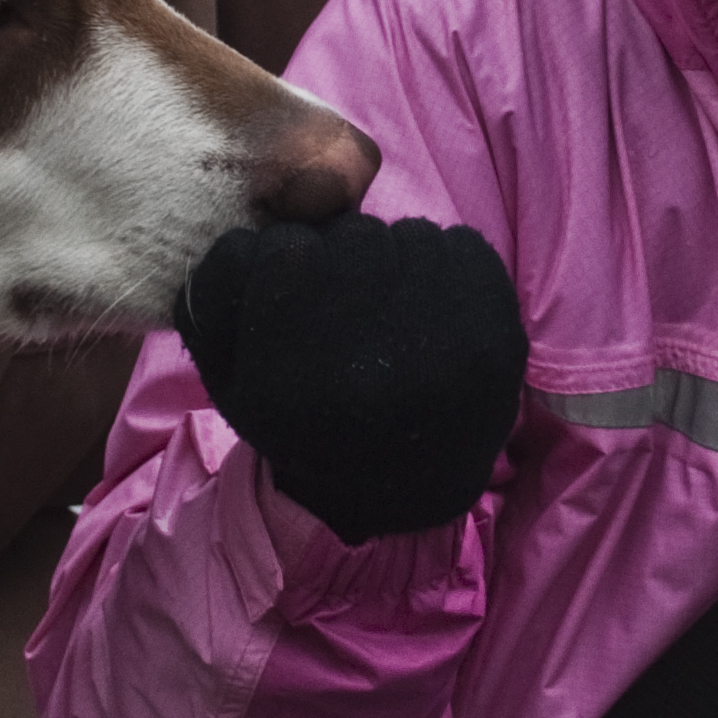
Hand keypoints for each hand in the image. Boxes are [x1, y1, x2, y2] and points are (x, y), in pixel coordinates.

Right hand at [179, 214, 527, 542]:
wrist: (403, 485)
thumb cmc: (304, 423)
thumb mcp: (229, 379)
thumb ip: (215, 298)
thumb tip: (242, 232)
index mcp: (303, 376)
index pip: (286, 249)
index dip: (285, 263)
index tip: (294, 297)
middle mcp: (381, 361)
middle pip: (354, 237)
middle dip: (343, 261)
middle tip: (348, 307)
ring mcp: (453, 345)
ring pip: (408, 235)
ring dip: (394, 262)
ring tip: (391, 315)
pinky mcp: (502, 332)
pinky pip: (461, 244)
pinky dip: (441, 266)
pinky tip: (429, 314)